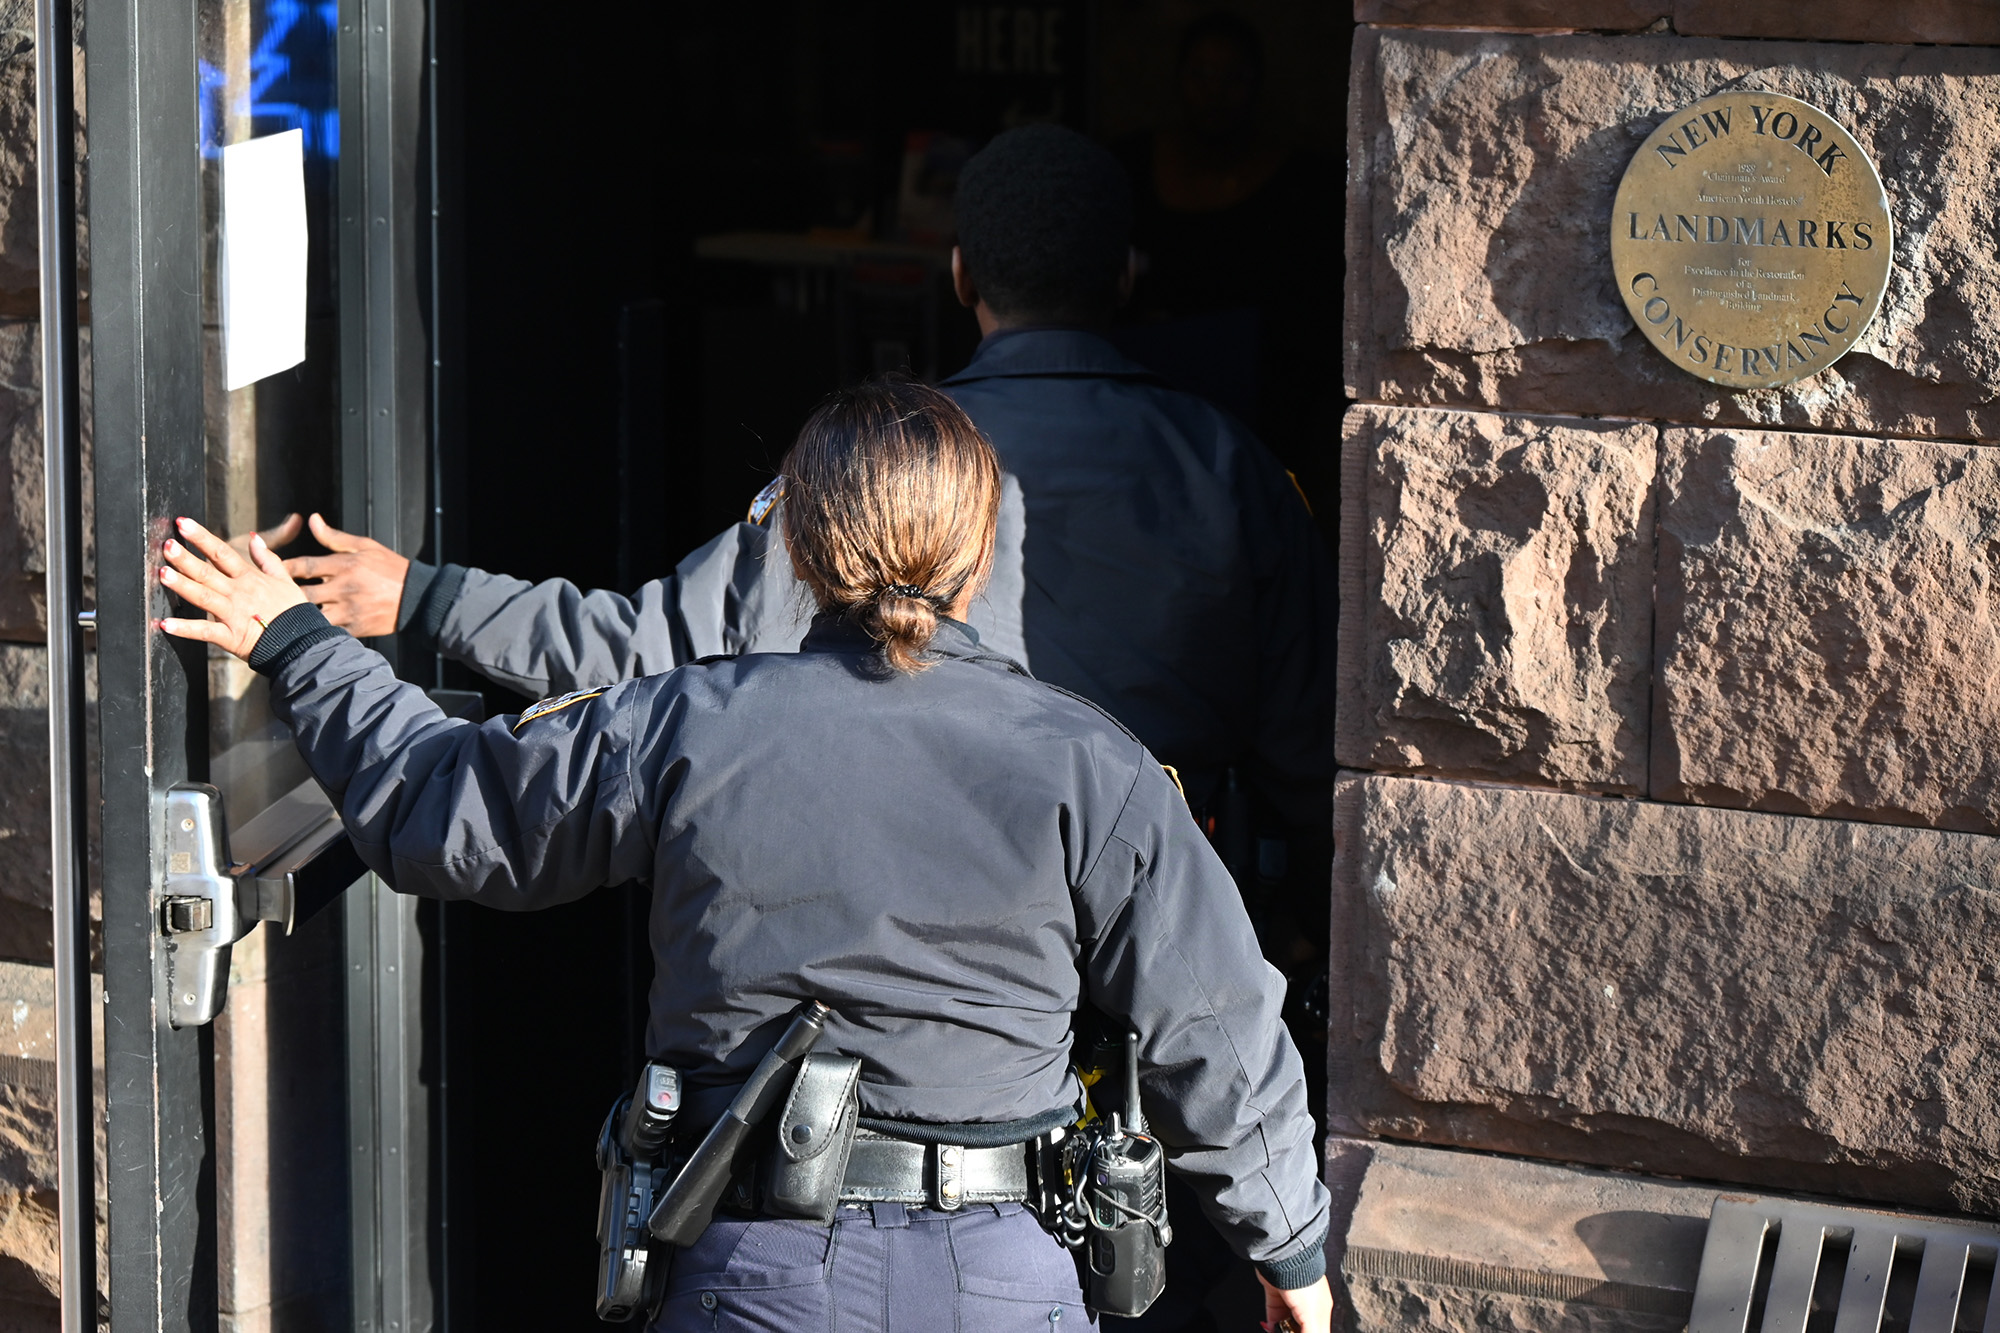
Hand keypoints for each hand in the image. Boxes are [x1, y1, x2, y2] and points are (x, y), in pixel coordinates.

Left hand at [158, 517, 307, 660]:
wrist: (302, 643)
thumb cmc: (295, 613)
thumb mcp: (285, 580)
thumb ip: (268, 558)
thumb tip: (254, 537)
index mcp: (250, 578)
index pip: (222, 553)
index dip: (202, 537)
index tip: (183, 523)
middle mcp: (239, 593)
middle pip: (208, 572)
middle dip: (186, 558)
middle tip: (167, 545)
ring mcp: (233, 615)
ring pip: (204, 597)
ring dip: (183, 586)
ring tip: (163, 574)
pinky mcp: (231, 636)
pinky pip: (205, 632)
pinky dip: (185, 629)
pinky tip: (165, 623)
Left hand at [279, 512, 408, 637]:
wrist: (418, 598)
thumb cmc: (391, 568)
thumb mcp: (365, 546)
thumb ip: (334, 537)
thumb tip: (311, 520)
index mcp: (344, 565)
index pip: (303, 566)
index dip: (281, 567)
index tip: (266, 568)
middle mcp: (344, 587)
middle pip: (301, 593)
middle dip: (283, 595)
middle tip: (268, 596)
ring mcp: (349, 610)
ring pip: (312, 615)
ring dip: (296, 615)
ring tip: (281, 614)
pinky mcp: (355, 628)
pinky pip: (328, 630)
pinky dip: (315, 630)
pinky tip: (304, 629)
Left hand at [1259, 1273, 1334, 1332]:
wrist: (1283, 1260)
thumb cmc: (1304, 1282)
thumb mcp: (1313, 1317)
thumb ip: (1313, 1332)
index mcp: (1321, 1312)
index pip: (1318, 1331)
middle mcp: (1307, 1307)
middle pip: (1300, 1329)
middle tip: (1287, 1332)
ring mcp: (1290, 1302)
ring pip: (1286, 1326)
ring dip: (1280, 1331)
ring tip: (1277, 1331)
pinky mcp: (1276, 1297)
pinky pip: (1273, 1318)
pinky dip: (1270, 1326)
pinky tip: (1270, 1328)